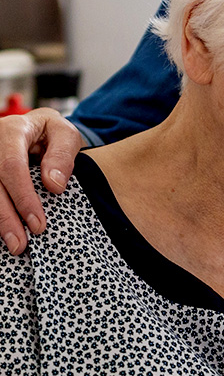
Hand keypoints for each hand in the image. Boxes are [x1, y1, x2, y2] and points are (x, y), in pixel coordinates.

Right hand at [0, 109, 80, 252]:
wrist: (38, 129)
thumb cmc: (53, 133)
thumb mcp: (66, 134)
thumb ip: (62, 155)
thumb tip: (53, 185)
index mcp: (12, 131)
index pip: (12, 166)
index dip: (23, 197)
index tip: (38, 224)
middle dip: (7, 217)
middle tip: (21, 244)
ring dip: (0, 221)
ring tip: (15, 246)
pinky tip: (5, 233)